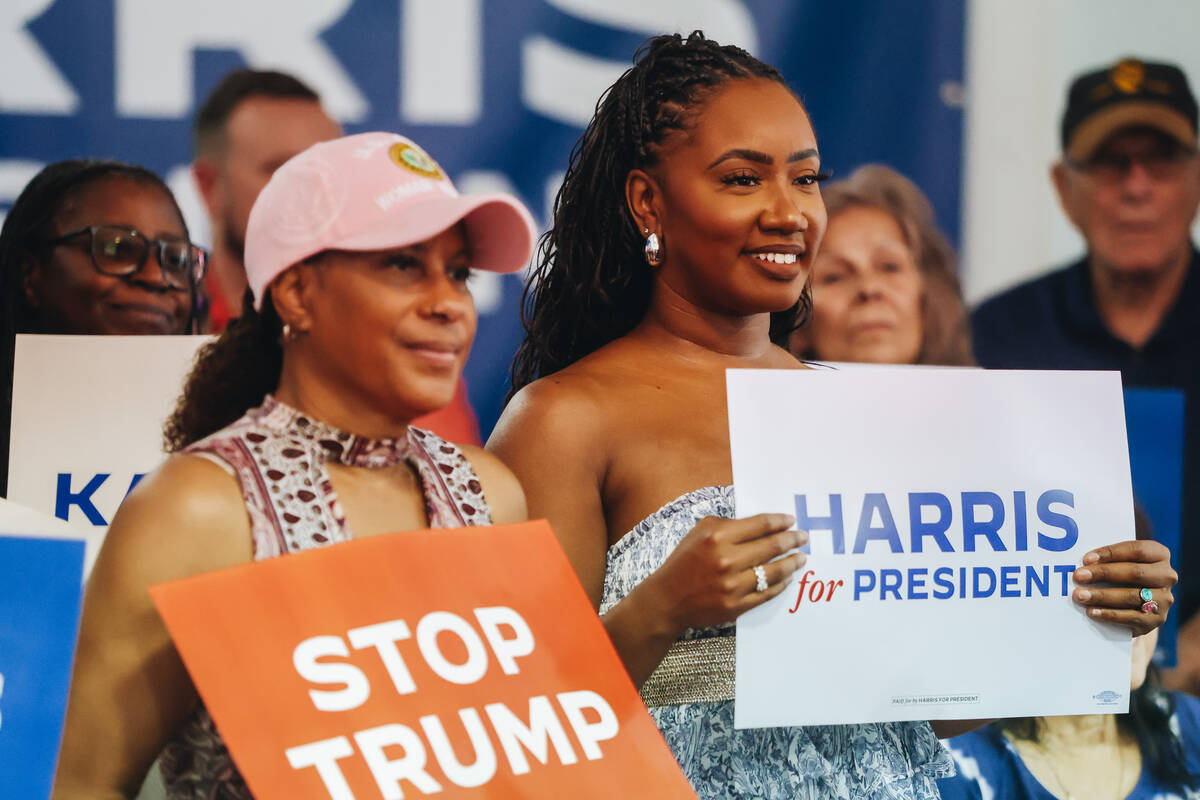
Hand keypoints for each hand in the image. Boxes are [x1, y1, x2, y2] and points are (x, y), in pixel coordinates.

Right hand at [650, 513, 806, 631]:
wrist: (667, 599)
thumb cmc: (684, 562)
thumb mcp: (700, 532)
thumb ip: (729, 525)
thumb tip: (762, 525)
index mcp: (717, 536)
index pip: (759, 524)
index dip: (780, 521)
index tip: (791, 520)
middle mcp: (726, 560)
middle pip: (771, 546)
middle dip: (792, 540)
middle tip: (804, 537)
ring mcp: (732, 586)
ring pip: (774, 571)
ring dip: (792, 563)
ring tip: (801, 558)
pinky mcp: (736, 607)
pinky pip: (767, 593)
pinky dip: (781, 584)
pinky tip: (787, 577)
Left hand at [1072, 540, 1176, 635]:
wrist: (1138, 606)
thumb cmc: (1123, 575)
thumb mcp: (1121, 562)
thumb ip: (1109, 559)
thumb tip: (1083, 563)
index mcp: (1159, 555)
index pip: (1136, 550)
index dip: (1111, 553)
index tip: (1086, 559)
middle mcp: (1167, 576)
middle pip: (1135, 572)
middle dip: (1103, 574)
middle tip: (1079, 576)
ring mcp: (1164, 599)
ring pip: (1131, 596)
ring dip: (1102, 596)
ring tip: (1080, 595)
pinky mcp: (1157, 619)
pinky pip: (1131, 617)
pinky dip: (1109, 614)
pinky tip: (1091, 611)